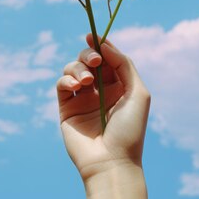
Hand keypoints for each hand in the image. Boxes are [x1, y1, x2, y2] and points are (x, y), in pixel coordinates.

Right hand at [57, 34, 150, 181]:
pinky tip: (77, 87)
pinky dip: (67, 79)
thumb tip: (104, 45)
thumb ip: (123, 65)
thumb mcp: (137, 93)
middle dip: (89, 54)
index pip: (107, 57)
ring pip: (73, 69)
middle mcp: (100, 90)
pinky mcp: (66, 108)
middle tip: (94, 61)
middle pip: (88, 59)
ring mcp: (82, 98)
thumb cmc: (130, 130)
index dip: (100, 45)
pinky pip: (61, 84)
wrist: (112, 162)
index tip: (93, 36)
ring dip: (78, 68)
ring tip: (86, 82)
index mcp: (119, 86)